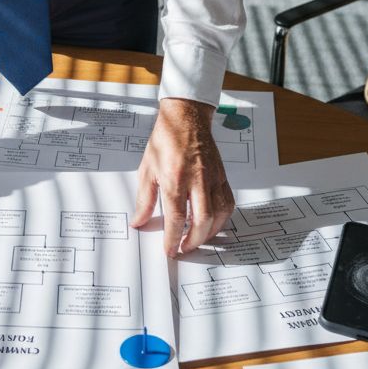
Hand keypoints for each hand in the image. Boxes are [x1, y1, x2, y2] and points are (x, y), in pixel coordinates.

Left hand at [132, 98, 234, 256]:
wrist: (186, 118)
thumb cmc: (166, 140)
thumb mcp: (146, 169)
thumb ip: (144, 199)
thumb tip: (139, 221)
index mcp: (175, 177)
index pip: (177, 217)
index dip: (173, 238)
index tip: (169, 250)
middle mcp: (197, 179)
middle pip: (203, 220)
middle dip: (194, 241)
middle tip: (184, 248)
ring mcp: (213, 177)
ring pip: (220, 214)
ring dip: (211, 233)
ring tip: (198, 239)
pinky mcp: (222, 175)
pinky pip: (228, 202)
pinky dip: (222, 218)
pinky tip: (212, 223)